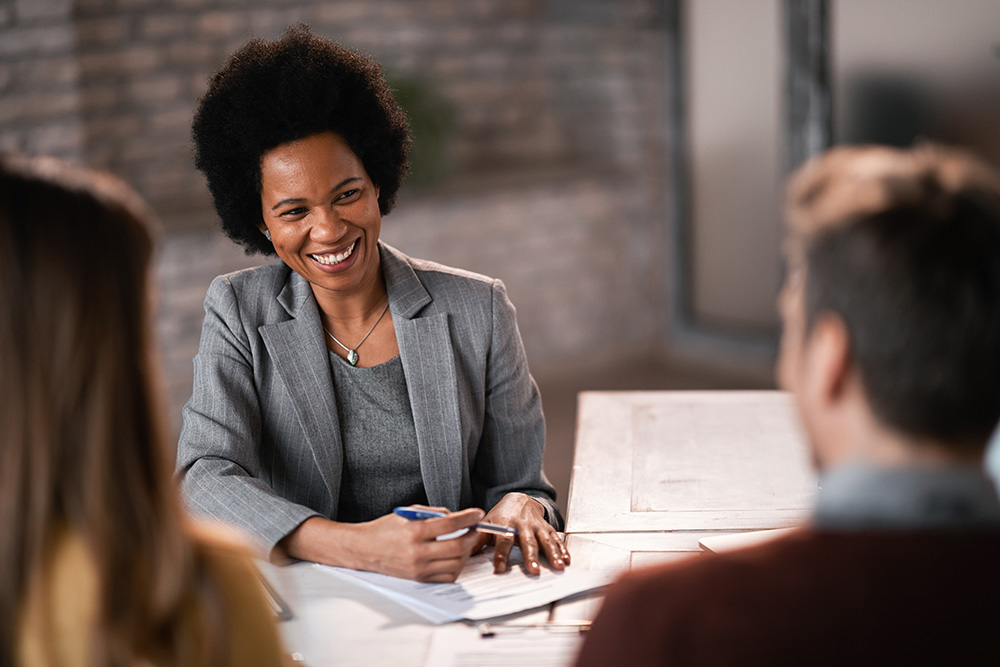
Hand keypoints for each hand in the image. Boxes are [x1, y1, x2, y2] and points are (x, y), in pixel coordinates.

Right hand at [281, 506, 484, 581]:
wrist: (365, 549)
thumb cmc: (386, 528)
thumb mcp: (407, 513)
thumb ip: (433, 513)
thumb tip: (456, 517)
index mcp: (414, 531)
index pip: (450, 524)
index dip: (468, 518)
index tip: (477, 514)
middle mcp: (417, 551)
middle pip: (457, 547)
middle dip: (471, 537)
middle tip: (475, 530)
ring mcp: (418, 568)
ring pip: (455, 563)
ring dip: (466, 552)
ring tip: (465, 543)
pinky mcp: (419, 578)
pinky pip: (446, 576)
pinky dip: (456, 566)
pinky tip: (454, 557)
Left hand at [476, 493, 570, 575]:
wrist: (520, 499)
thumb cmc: (502, 515)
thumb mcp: (487, 522)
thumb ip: (478, 538)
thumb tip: (463, 550)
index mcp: (505, 524)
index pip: (502, 541)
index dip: (501, 555)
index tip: (500, 569)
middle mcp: (523, 525)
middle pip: (527, 542)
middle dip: (531, 556)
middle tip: (533, 570)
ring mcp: (537, 526)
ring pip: (545, 540)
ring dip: (552, 553)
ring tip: (557, 566)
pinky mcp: (547, 528)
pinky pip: (556, 539)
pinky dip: (562, 549)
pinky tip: (566, 560)